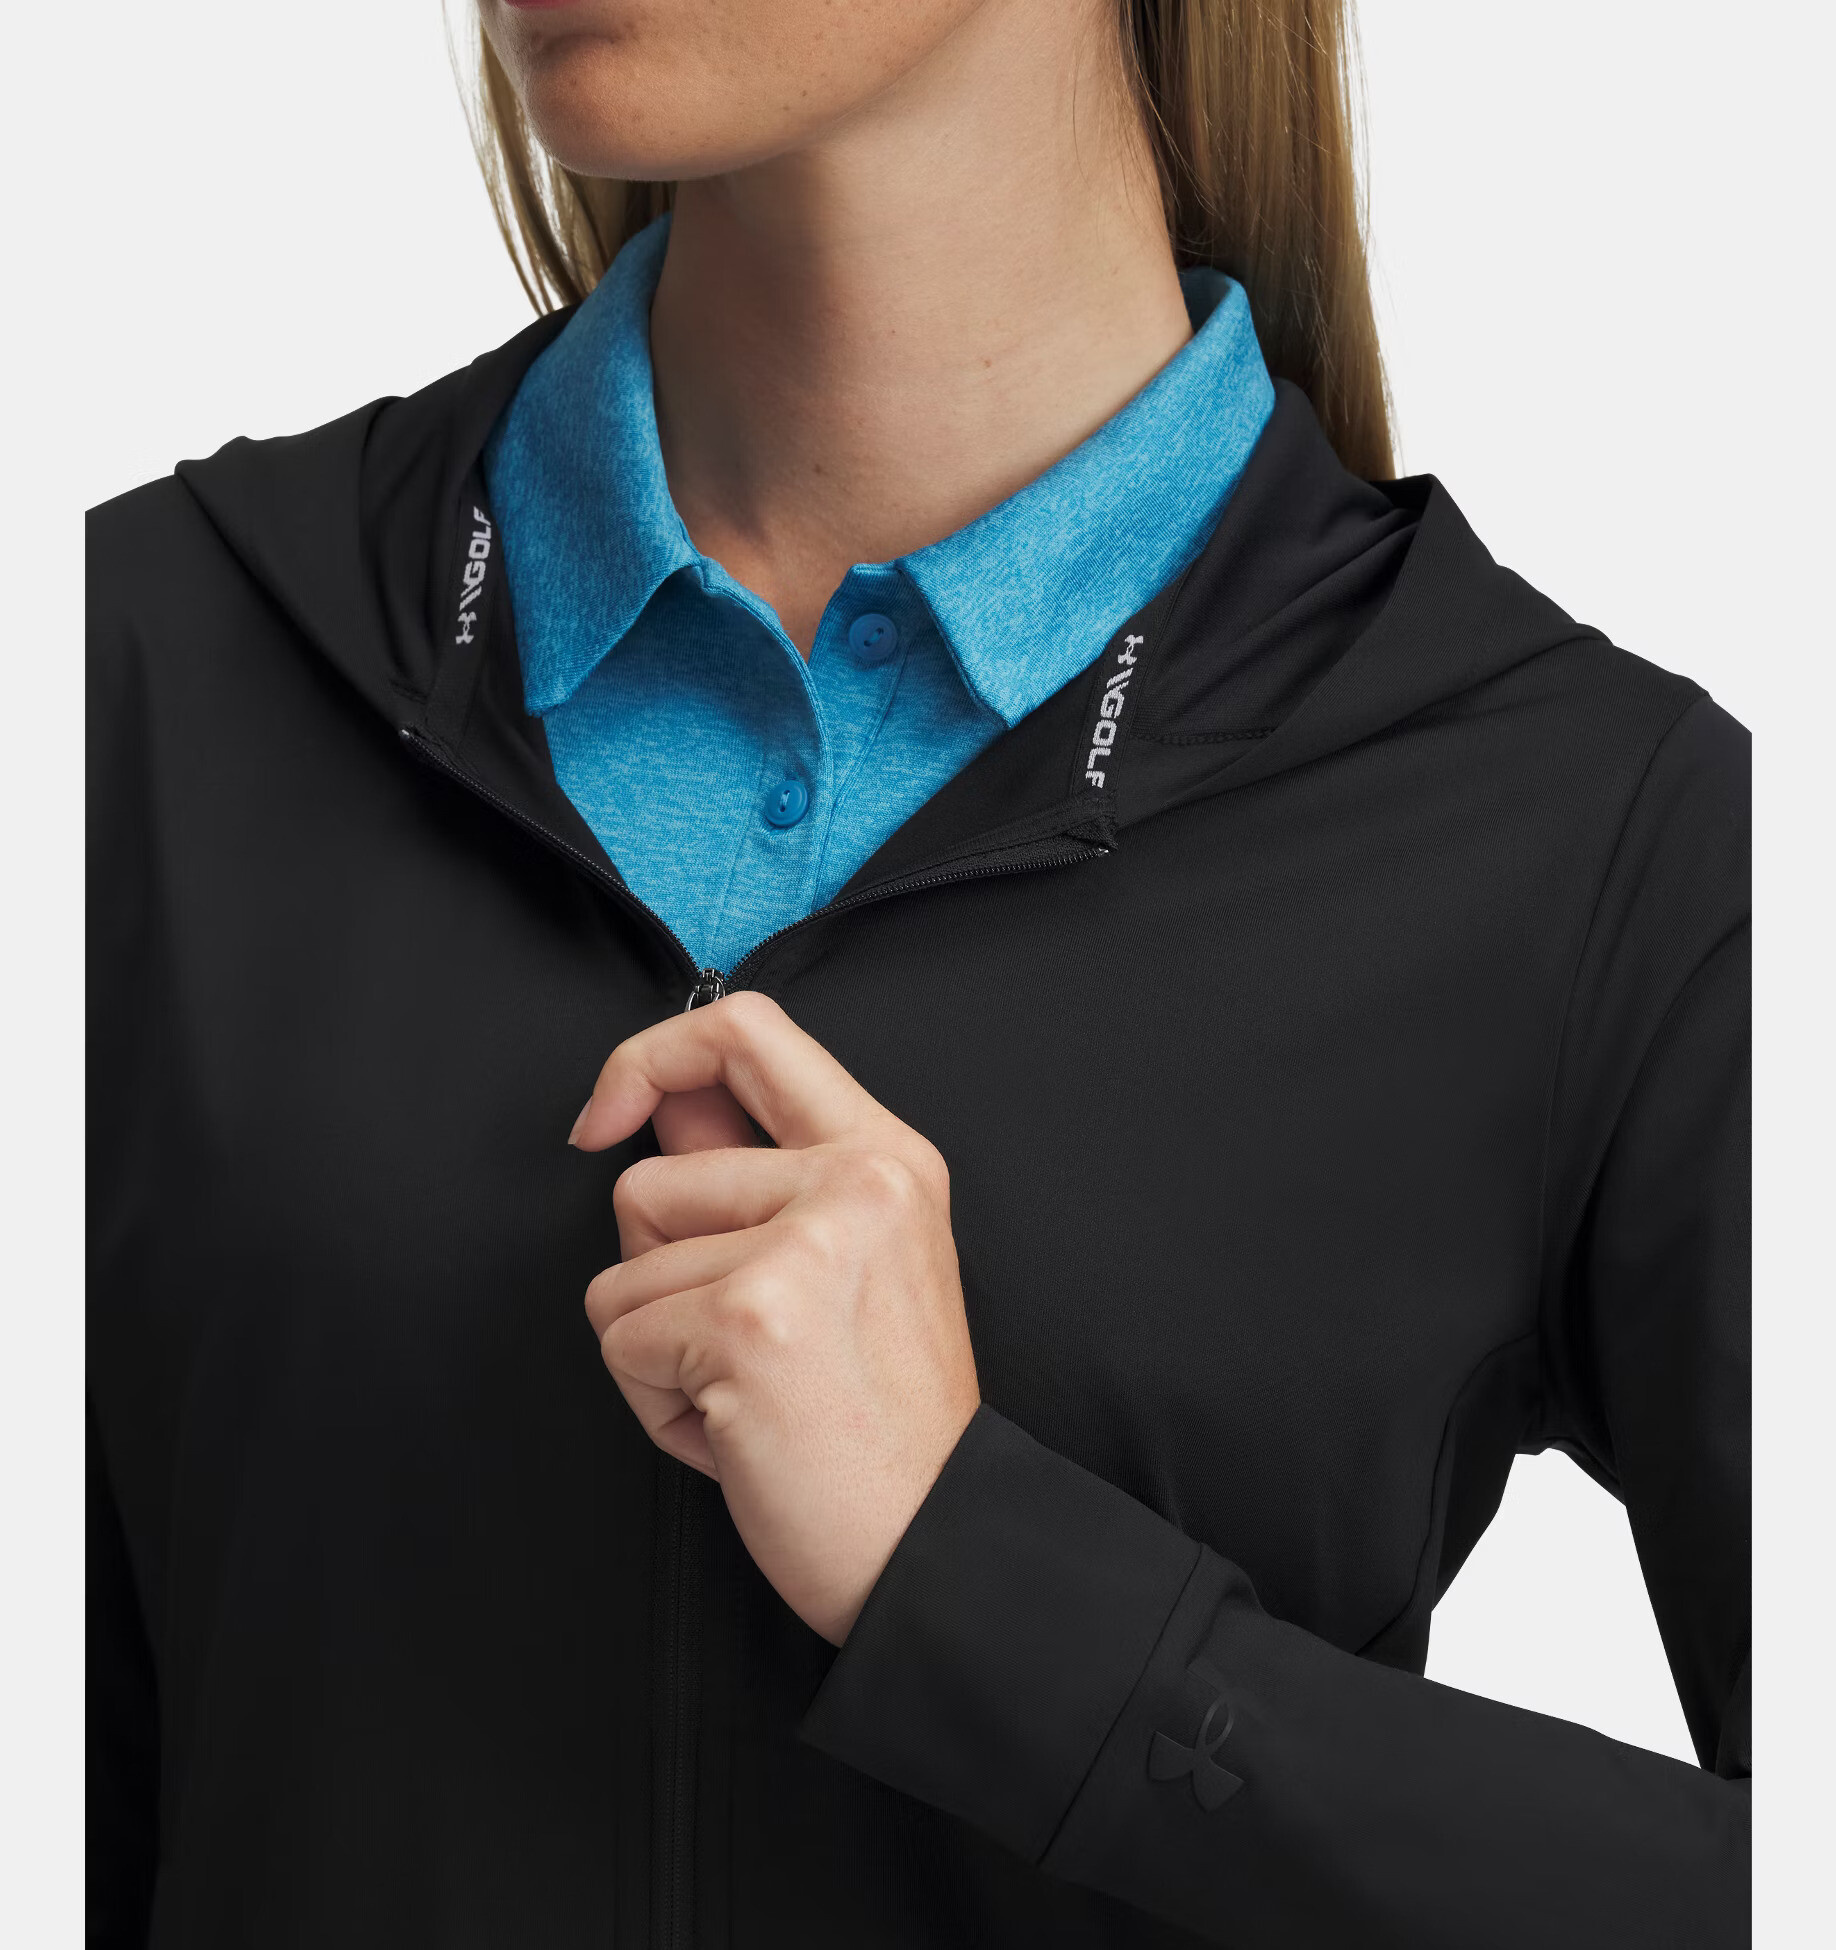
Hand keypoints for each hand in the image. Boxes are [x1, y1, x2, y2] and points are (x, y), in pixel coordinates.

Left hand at [571, 992, 980, 1644]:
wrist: (934, 1544)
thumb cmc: (884, 1425)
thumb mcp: (854, 1261)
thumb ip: (759, 1173)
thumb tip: (656, 1109)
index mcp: (888, 1155)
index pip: (745, 1029)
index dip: (648, 1060)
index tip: (604, 1123)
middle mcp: (855, 1181)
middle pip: (649, 1181)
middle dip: (656, 1277)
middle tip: (747, 1345)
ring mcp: (801, 1247)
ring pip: (622, 1273)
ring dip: (661, 1353)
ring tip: (751, 1395)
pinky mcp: (748, 1320)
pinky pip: (622, 1341)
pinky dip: (657, 1404)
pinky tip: (736, 1430)